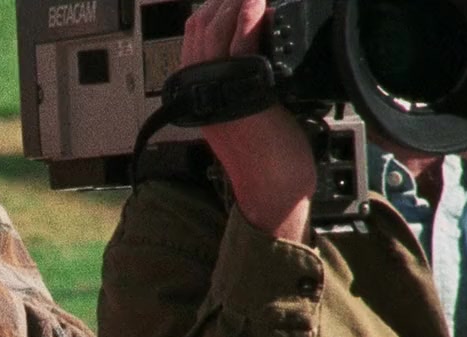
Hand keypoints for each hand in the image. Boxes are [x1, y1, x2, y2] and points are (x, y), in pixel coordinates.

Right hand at [183, 0, 314, 240]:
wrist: (273, 188)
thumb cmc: (267, 156)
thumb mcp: (247, 109)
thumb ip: (243, 79)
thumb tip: (260, 41)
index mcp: (197, 92)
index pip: (193, 35)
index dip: (212, 9)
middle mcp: (200, 89)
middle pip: (199, 26)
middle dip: (223, 1)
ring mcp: (217, 91)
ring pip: (213, 29)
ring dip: (234, 3)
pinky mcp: (240, 93)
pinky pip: (238, 44)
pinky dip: (248, 18)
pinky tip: (258, 5)